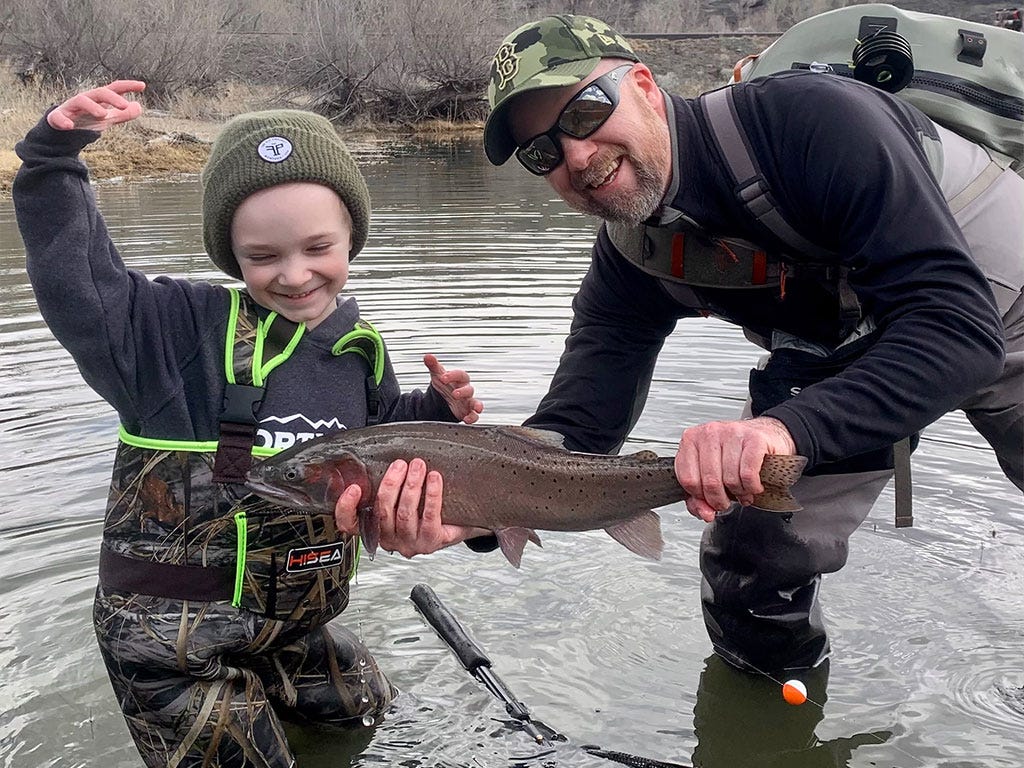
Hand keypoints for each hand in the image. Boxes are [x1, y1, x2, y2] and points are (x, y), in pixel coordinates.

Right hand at [47, 80, 145, 131]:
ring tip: (103, 115)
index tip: (142, 86)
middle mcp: (86, 100)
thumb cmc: (86, 120)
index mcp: (99, 100)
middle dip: (112, 97)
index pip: (113, 89)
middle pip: (99, 92)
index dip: (127, 86)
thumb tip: (139, 106)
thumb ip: (123, 114)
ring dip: (92, 106)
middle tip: (124, 106)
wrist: (63, 131)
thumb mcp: (108, 118)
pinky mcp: (57, 118)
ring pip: (81, 101)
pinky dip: (62, 120)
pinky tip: (69, 126)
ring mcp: (71, 108)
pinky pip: (57, 117)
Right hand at [333, 458, 490, 557]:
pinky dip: (431, 494)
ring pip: (405, 513)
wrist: (458, 522)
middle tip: (401, 464)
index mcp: (375, 527)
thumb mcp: (399, 496)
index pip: (350, 524)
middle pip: (382, 511)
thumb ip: (387, 482)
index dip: (347, 508)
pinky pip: (429, 516)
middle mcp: (390, 538)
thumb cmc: (425, 506)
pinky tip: (434, 479)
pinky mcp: (431, 541)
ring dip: (411, 485)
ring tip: (418, 466)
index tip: (354, 487)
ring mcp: (409, 542)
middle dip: (391, 483)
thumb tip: (378, 454)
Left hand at [424, 353, 482, 423]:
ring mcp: (467, 401)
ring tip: (476, 408)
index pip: (460, 375)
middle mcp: (466, 390)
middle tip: (454, 394)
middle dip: (463, 392)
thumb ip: (433, 365)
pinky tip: (467, 420)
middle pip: (469, 389)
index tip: (443, 377)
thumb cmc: (444, 384)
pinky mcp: (467, 412)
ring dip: (477, 405)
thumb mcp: (438, 374)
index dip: (453, 375)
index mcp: (459, 379)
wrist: (443, 398)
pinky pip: (474, 415)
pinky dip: (472, 418)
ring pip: (476, 402)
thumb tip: (428, 356)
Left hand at [675, 416, 796, 521]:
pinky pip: (748, 474)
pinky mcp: (754, 439)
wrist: (764, 436)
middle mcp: (709, 433)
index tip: (708, 500)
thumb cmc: (734, 454)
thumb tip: (705, 513)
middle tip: (726, 502)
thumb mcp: (710, 475)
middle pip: (709, 481)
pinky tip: (753, 486)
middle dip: (720, 500)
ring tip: (741, 490)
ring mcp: (732, 433)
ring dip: (739, 493)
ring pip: (730, 479)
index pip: (687, 479)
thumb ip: (699, 498)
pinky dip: (752, 487)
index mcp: (691, 439)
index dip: (699, 497)